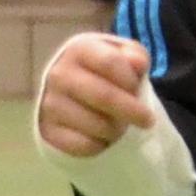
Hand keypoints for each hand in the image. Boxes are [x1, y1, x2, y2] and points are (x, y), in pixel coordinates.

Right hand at [37, 34, 158, 160]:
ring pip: (98, 125)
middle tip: (146, 121)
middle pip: (105, 96)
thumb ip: (134, 55)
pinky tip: (101, 136)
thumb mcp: (122, 56)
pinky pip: (84, 145)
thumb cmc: (105, 71)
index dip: (131, 80)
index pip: (111, 63)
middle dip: (131, 111)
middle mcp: (59, 74)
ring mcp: (51, 104)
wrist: (71, 91)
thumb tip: (137, 63)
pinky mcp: (49, 131)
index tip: (141, 92)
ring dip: (117, 130)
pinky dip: (100, 145)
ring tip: (118, 124)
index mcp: (78, 50)